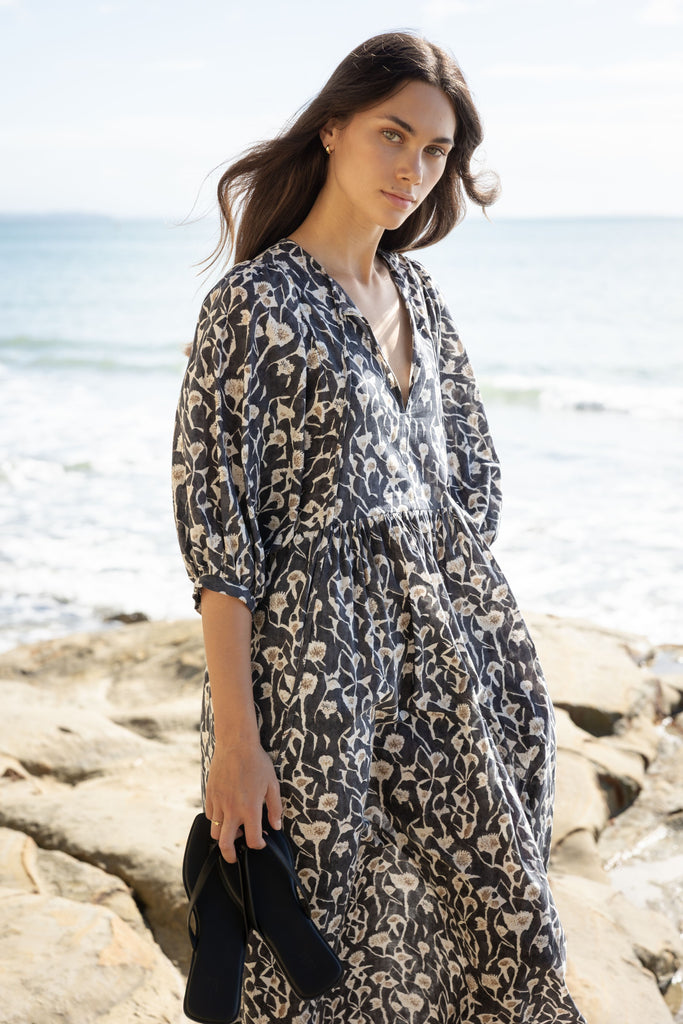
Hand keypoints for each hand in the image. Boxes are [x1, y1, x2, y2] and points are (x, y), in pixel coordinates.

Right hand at [205, 739, 282, 862]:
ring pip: (215, 831)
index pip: (252, 839)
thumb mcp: (272, 785)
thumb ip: (275, 808)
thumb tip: (276, 826)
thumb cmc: (256, 762)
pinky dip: (217, 819)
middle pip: (225, 844)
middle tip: (235, 858)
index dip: (258, 845)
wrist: (236, 744)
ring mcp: (219, 803)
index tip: (261, 842)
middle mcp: (232, 809)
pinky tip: (226, 813)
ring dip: (223, 837)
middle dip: (230, 856)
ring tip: (232, 832)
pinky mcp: (210, 795)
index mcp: (250, 808)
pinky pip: (210, 815)